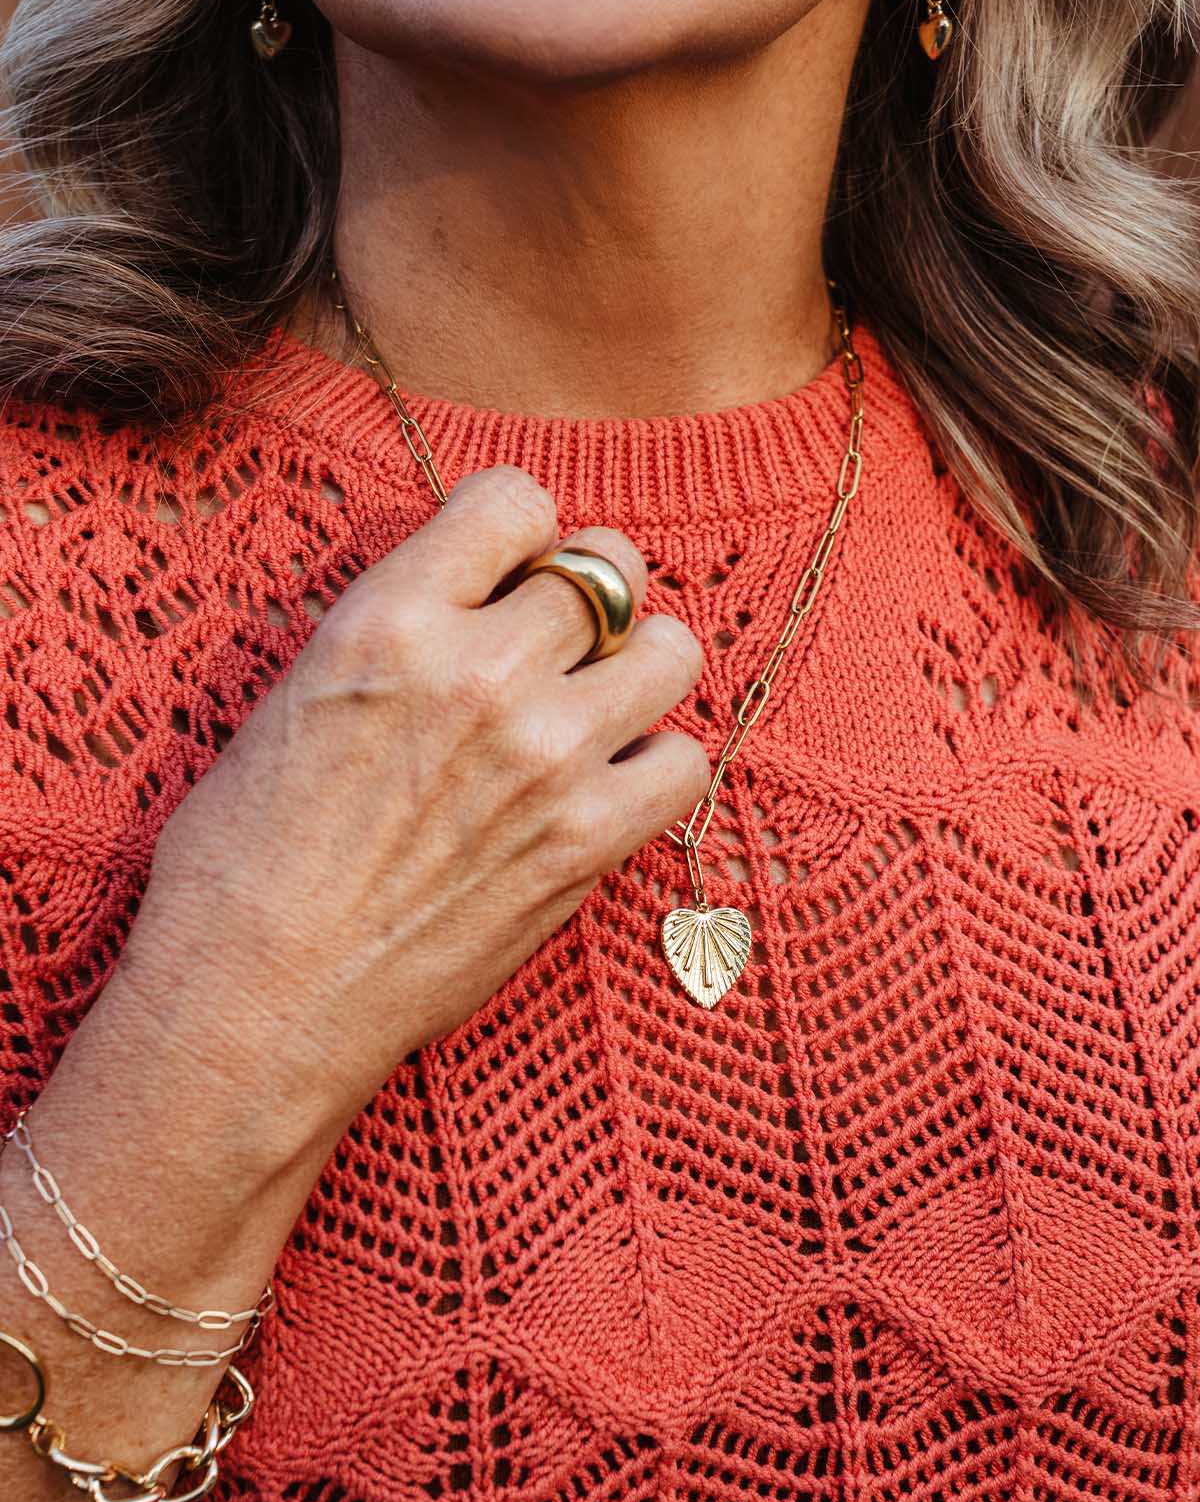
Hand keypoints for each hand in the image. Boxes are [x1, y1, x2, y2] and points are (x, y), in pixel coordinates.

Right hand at [123, 466, 708, 1159]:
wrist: (255, 1002)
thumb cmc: (240, 858)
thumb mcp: (296, 694)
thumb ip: (398, 629)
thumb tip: (470, 601)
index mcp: (390, 619)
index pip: (515, 499)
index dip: (522, 531)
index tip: (511, 571)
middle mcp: (479, 670)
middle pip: (610, 568)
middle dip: (591, 594)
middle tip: (562, 642)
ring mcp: (545, 755)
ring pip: (671, 650)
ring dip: (641, 665)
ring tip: (600, 703)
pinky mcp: (585, 842)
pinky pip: (685, 761)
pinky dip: (655, 765)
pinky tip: (608, 784)